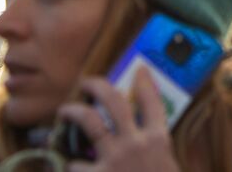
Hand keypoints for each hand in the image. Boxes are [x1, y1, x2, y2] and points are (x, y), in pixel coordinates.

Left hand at [56, 69, 180, 171]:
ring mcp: (114, 159)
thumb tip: (143, 142)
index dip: (145, 82)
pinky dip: (68, 166)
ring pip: (89, 120)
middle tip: (87, 83)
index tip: (139, 70)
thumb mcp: (167, 167)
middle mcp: (136, 143)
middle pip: (115, 101)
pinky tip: (64, 165)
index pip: (153, 103)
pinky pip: (74, 165)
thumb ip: (155, 154)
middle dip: (97, 86)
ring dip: (73, 111)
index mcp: (158, 141)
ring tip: (65, 110)